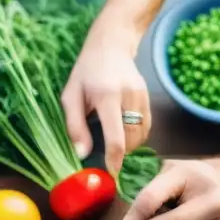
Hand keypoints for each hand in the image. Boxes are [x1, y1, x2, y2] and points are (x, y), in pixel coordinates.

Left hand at [61, 41, 151, 175]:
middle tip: (105, 158)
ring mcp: (142, 96)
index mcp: (107, 96)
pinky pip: (146, 127)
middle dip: (120, 153)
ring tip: (111, 142)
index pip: (116, 136)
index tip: (111, 174)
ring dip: (128, 145)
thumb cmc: (86, 72)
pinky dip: (135, 136)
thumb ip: (74, 126)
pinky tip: (122, 132)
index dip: (115, 159)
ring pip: (141, 135)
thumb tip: (82, 154)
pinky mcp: (149, 98)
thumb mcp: (70, 96)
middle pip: (131, 139)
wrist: (111, 45)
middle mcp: (129, 96)